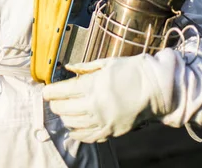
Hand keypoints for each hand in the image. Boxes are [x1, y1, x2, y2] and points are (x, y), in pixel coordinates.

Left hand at [43, 50, 176, 142]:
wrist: (156, 89)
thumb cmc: (131, 71)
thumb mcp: (107, 63)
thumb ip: (85, 67)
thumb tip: (69, 67)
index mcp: (93, 85)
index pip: (62, 92)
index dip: (50, 92)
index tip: (45, 91)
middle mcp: (95, 105)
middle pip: (64, 108)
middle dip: (55, 104)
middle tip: (53, 100)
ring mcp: (103, 121)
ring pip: (73, 124)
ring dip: (64, 117)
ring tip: (63, 111)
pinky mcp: (111, 132)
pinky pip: (88, 137)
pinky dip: (77, 133)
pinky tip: (74, 127)